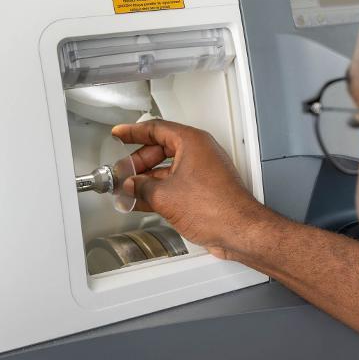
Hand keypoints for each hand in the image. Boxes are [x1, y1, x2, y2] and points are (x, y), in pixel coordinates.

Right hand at [111, 120, 268, 258]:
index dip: (133, 132)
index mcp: (191, 142)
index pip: (156, 128)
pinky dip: (158, 190)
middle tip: (122, 172)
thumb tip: (131, 185)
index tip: (119, 134)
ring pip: (167, 169)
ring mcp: (202, 171)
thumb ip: (141, 187)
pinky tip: (142, 201)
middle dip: (137, 162)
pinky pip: (175, 184)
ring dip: (146, 179)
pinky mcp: (204, 189)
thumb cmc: (216, 208)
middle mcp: (199, 152)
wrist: (239, 231)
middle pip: (160, 149)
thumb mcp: (164, 196)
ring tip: (127, 189)